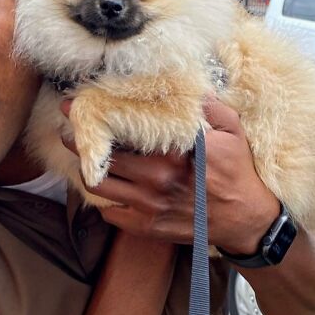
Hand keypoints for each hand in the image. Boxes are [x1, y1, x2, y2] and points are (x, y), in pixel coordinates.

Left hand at [61, 98, 279, 252]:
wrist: (245, 220)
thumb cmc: (237, 172)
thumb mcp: (232, 131)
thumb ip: (208, 107)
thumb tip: (188, 87)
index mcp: (173, 152)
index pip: (121, 131)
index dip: (93, 118)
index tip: (73, 107)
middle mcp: (156, 179)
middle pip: (101, 158)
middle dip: (78, 143)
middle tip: (69, 132)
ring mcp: (148, 206)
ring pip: (99, 186)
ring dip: (87, 170)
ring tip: (84, 158)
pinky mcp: (146, 227)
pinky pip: (110, 212)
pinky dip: (104, 199)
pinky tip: (110, 188)